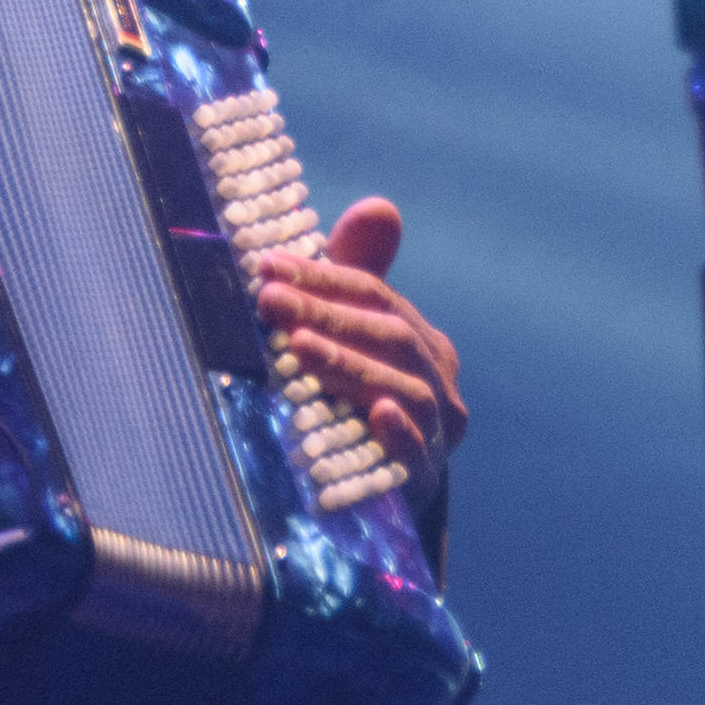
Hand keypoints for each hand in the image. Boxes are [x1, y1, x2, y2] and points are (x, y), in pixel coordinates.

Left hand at [252, 197, 467, 508]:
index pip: (376, 297)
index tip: (268, 267)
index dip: (323, 278)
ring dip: (350, 365)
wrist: (377, 499)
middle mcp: (436, 385)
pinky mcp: (420, 483)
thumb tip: (380, 206)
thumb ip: (357, 275)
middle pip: (387, 336)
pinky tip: (376, 414)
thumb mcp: (353, 338)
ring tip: (299, 348)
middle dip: (325, 315)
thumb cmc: (356, 405)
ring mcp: (435, 435)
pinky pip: (418, 456)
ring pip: (403, 390)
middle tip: (269, 301)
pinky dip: (399, 433)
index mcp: (423, 345)